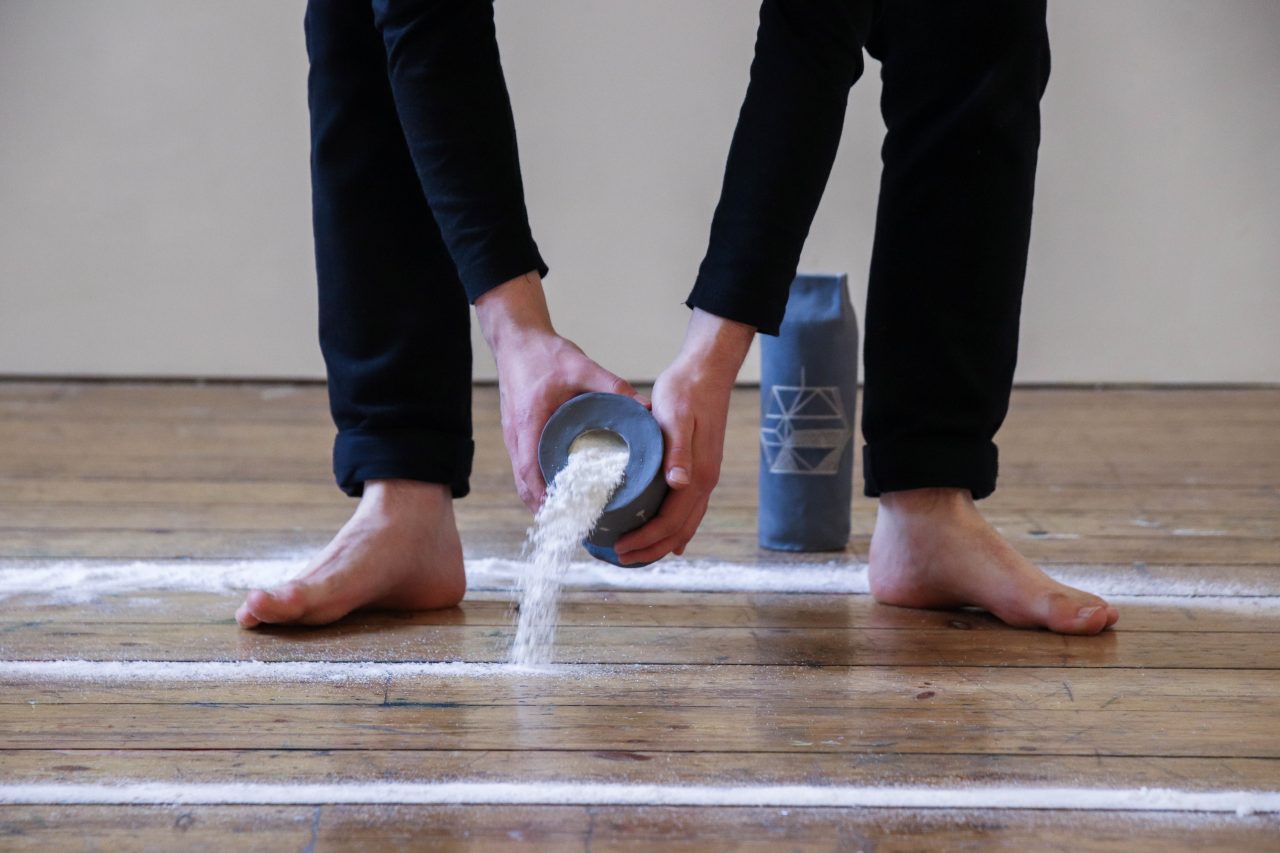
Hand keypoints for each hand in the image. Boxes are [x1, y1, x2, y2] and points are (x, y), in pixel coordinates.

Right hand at [477, 272, 644, 509]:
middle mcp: (516, 436)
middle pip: (525, 485)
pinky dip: (538, 485)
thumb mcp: (581, 367)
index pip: (532, 472)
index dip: (548, 498)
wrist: (517, 339)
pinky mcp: (517, 434)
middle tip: (575, 527)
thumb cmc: (545, 353)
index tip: (569, 516)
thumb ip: (612, 386)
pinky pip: (524, 468)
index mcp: (529, 423)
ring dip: (542, 500)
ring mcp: (513, 436)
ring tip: (570, 519)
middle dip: (548, 510)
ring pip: (523, 480)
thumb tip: (645, 407)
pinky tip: (559, 493)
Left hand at [613, 309, 753, 563]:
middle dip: (651, 548)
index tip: (620, 546)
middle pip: (680, 530)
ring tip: (637, 552)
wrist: (708, 370)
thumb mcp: (675, 416)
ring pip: (686, 523)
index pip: (671, 521)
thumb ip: (679, 451)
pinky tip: (665, 533)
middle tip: (621, 557)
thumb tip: (681, 484)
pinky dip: (675, 526)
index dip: (646, 539)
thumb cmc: (686, 390)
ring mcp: (705, 476)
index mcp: (699, 474)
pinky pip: (689, 508)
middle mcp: (705, 481)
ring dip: (662, 541)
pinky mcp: (700, 468)